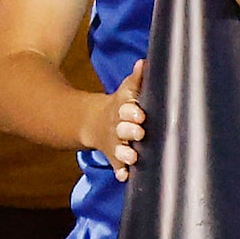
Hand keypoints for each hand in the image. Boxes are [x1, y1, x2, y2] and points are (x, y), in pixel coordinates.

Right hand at [89, 58, 148, 178]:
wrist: (94, 122)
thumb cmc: (121, 106)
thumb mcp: (125, 91)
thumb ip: (136, 80)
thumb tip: (144, 62)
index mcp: (122, 109)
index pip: (126, 108)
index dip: (131, 111)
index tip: (139, 114)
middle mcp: (117, 126)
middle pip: (122, 129)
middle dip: (129, 131)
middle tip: (139, 133)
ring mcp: (114, 142)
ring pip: (119, 148)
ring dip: (124, 153)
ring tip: (132, 157)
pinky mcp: (114, 156)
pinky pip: (116, 165)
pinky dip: (120, 171)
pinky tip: (124, 176)